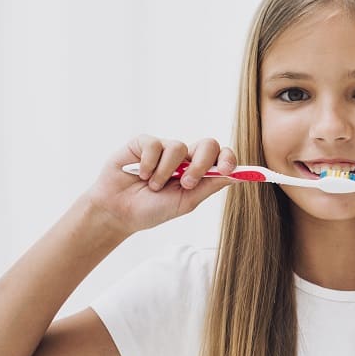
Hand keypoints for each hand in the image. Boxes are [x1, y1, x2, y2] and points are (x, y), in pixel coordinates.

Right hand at [86, 134, 236, 235]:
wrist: (119, 213)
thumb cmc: (152, 209)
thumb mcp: (186, 202)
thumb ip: (209, 186)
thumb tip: (236, 176)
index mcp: (198, 171)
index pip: (221, 157)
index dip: (229, 159)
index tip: (228, 170)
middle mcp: (184, 158)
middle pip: (207, 144)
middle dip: (201, 164)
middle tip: (186, 183)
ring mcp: (164, 148)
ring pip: (178, 147)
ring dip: (166, 172)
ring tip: (154, 186)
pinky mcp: (143, 143)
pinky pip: (154, 145)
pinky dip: (148, 164)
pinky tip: (139, 175)